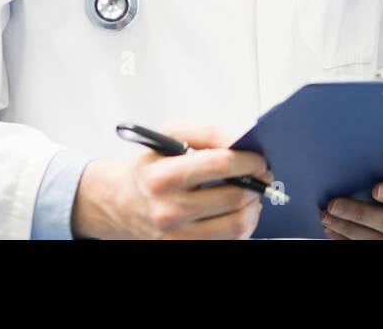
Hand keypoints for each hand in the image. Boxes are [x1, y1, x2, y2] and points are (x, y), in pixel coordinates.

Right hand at [71, 121, 272, 238]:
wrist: (121, 202)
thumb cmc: (150, 168)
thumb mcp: (170, 136)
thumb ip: (208, 132)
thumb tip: (240, 141)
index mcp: (164, 177)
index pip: (221, 166)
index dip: (249, 160)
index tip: (258, 159)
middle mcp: (168, 210)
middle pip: (234, 198)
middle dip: (257, 183)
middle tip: (261, 174)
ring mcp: (177, 237)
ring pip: (237, 225)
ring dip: (254, 206)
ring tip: (251, 193)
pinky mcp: (183, 249)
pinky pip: (229, 242)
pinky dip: (242, 225)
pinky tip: (237, 211)